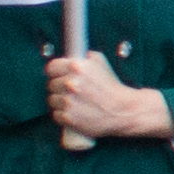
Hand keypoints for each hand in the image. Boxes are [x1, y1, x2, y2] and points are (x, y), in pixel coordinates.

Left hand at [42, 53, 173, 144]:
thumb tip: (70, 56)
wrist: (123, 111)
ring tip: (75, 102)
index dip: (55, 72)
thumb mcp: (101, 63)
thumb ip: (83, 57)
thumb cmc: (112, 87)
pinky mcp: (67, 117)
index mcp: (76, 67)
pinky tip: (76, 112)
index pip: (51, 67)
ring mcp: (67, 101)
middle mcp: (70, 83)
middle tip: (72, 91)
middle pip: (50, 84)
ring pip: (52, 100)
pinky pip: (56, 114)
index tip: (58, 75)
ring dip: (61, 101)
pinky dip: (64, 114)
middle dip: (60, 87)